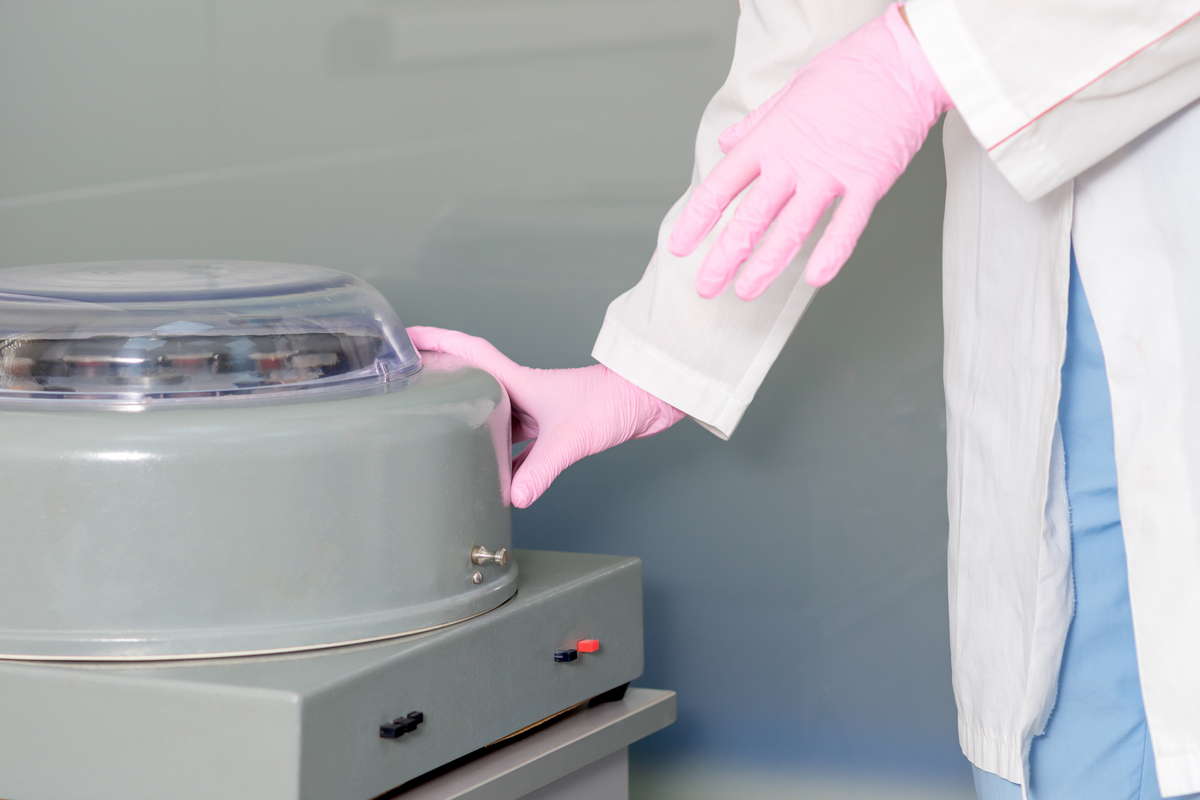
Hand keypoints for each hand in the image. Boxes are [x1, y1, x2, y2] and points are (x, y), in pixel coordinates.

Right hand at [407, 327, 684, 507]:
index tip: (405, 338)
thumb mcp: (573, 437)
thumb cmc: (616, 402)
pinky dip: (505, 462)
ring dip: (473, 430)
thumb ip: (542, 469)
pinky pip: (519, 448)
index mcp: (520, 381)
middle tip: (411, 392)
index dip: (435, 342)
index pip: (468, 352)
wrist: (653, 401)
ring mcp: (539, 411)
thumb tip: (514, 496)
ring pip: (494, 421)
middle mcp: (524, 393)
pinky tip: (496, 482)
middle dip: (444, 386)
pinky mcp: (555, 429)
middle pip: (473, 386)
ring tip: (443, 443)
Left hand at [669, 2, 951, 297]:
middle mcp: (794, 161)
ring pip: (791, 230)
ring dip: (766, 266)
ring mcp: (830, 173)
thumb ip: (756, 124)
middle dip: (724, 258)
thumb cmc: (848, 71)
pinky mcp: (867, 181)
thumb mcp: (789, 92)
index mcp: (770, 140)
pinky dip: (832, 253)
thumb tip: (727, 143)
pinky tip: (816, 277)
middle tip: (707, 286)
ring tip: (746, 291)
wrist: (902, 60)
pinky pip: (847, 226)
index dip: (696, 220)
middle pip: (750, 219)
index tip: (680, 246)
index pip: (721, 187)